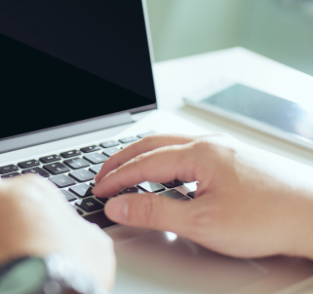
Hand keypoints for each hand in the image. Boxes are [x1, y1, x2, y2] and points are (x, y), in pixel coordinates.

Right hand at [92, 134, 312, 259]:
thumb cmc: (268, 218)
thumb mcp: (202, 222)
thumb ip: (154, 212)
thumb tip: (119, 205)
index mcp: (198, 154)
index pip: (142, 163)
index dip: (116, 178)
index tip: (99, 190)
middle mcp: (207, 144)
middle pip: (151, 144)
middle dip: (122, 160)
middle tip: (102, 176)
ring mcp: (221, 148)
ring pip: (168, 144)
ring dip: (141, 156)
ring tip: (125, 171)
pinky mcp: (231, 158)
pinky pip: (185, 150)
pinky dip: (162, 159)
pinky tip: (164, 173)